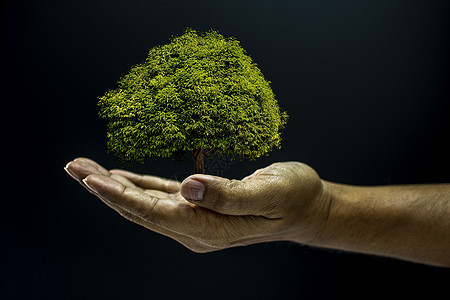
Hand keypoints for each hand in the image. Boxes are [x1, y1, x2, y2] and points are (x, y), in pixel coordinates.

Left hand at [64, 157, 328, 251]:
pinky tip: (121, 178)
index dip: (120, 196)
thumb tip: (188, 187)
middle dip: (104, 188)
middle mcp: (195, 228)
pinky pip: (161, 197)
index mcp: (208, 228)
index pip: (154, 212)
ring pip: (146, 203)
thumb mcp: (268, 193)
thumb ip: (228, 195)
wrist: (307, 209)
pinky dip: (138, 186)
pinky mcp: (199, 208)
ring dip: (115, 186)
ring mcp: (195, 220)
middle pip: (140, 209)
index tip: (90, 178)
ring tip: (86, 169)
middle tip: (73, 167)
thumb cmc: (293, 198)